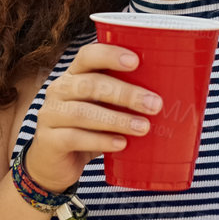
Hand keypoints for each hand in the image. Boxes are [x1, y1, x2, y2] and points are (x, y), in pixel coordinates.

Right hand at [24, 44, 160, 191]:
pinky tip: (121, 144)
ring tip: (143, 127)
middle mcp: (59, 90)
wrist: (55, 164)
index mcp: (74, 75)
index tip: (136, 61)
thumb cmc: (88, 130)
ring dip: (117, 119)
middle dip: (125, 93)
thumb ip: (123, 101)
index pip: (87, 56)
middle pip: (90, 84)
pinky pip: (74, 138)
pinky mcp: (49, 141)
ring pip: (83, 112)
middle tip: (154, 104)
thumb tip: (169, 97)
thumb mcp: (103, 109)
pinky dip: (100, 141)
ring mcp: (50, 115)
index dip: (109, 55)